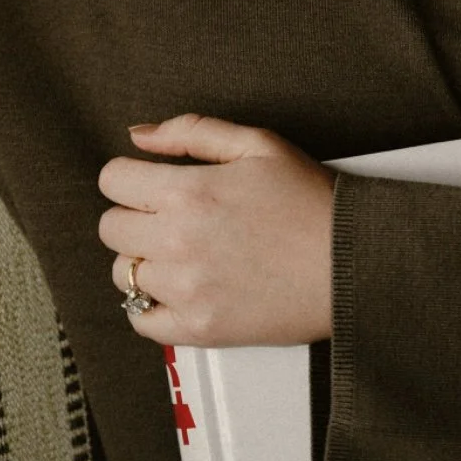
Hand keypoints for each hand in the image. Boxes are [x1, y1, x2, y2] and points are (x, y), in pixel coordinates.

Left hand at [97, 113, 336, 346]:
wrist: (349, 263)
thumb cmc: (308, 200)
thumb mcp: (256, 143)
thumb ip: (191, 131)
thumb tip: (139, 136)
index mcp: (188, 191)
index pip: (113, 181)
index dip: (128, 176)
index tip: (147, 182)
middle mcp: (177, 242)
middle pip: (111, 228)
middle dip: (133, 215)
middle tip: (165, 215)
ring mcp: (186, 290)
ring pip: (123, 274)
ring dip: (142, 259)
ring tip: (178, 251)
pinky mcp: (199, 329)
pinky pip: (141, 320)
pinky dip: (150, 304)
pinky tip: (178, 287)